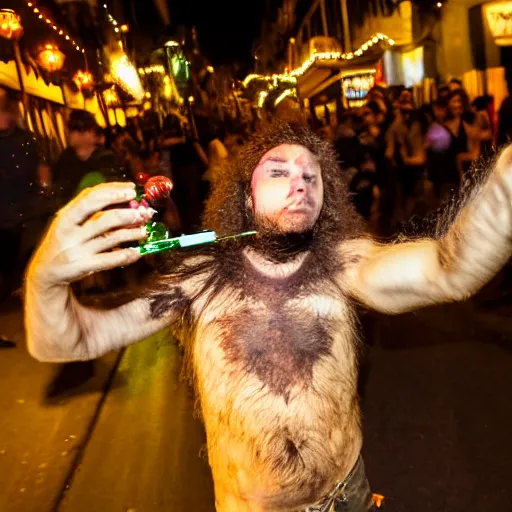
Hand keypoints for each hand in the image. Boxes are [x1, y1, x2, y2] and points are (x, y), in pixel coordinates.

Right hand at [27, 182, 154, 287]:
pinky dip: (126, 255)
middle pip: (102, 219)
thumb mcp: (70, 222)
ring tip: (144, 230)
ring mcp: (76, 250)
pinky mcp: (82, 267)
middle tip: (144, 212)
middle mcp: (70, 232)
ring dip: (131, 233)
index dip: (113, 192)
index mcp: (66, 216)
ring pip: (110, 238)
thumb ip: (91, 210)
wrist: (47, 271)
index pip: (90, 198)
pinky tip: (138, 252)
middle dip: (126, 214)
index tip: (131, 190)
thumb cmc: (66, 241)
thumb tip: (122, 196)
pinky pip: (109, 260)